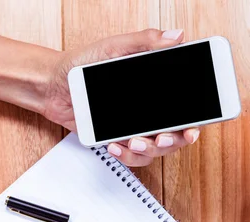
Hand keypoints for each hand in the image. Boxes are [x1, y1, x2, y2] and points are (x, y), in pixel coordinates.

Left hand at [42, 29, 199, 166]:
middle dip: (174, 140)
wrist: (54, 84)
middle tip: (165, 136)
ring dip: (149, 148)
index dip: (196, 120)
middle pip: (176, 134)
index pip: (186, 107)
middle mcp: (150, 110)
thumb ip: (145, 42)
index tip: (194, 127)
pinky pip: (133, 156)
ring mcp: (136, 127)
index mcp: (155, 88)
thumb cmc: (83, 63)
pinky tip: (116, 145)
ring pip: (156, 149)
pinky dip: (127, 154)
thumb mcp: (115, 48)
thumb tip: (175, 36)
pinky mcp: (119, 140)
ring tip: (133, 139)